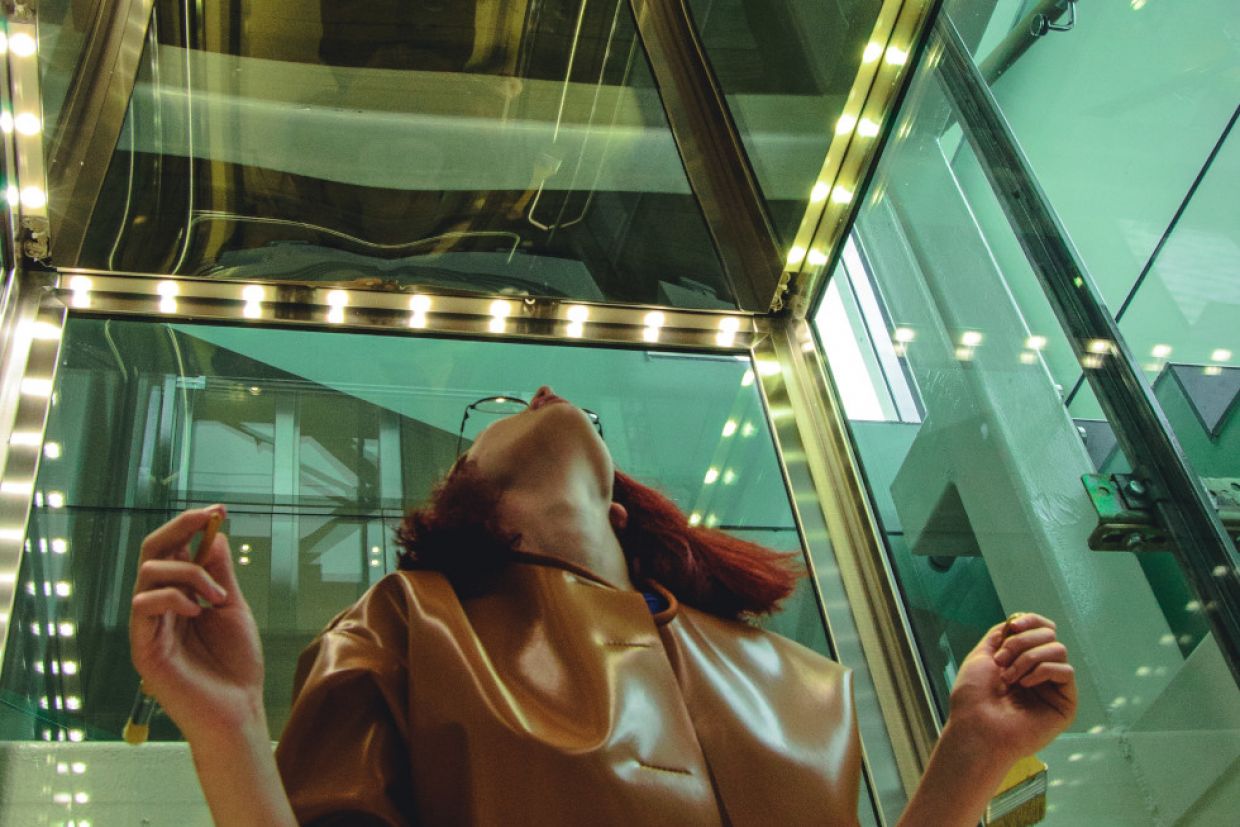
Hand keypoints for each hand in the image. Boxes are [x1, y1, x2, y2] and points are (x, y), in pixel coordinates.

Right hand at [130, 506, 265, 744]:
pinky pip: (144, 605)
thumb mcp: (232, 608)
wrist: (237, 709)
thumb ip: (219, 574)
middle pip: (152, 552)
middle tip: (207, 518)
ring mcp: (149, 626)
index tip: (217, 510)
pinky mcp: (143, 647)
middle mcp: (159, 607)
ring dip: (189, 573)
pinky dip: (173, 597)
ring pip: (149, 572)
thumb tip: (214, 536)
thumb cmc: (236, 665)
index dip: (190, 526)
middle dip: (179, 528)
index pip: (173, 550)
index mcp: (180, 596)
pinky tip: (198, 611)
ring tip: (217, 598)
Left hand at [946, 613, 1076, 765]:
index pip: (1040, 628)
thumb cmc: (972, 697)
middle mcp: (1039, 672)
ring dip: (1029, 657)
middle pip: (1049, 635)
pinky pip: (1066, 671)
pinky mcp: (1065, 703)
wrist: (975, 727)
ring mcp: (1053, 687)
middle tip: (1002, 661)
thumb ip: (1001, 635)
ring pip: (1058, 649)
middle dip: (1022, 642)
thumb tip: (1017, 620)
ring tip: (1010, 677)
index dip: (1030, 621)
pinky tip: (1025, 684)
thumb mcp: (981, 655)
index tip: (1013, 626)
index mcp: (1020, 660)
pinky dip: (1043, 670)